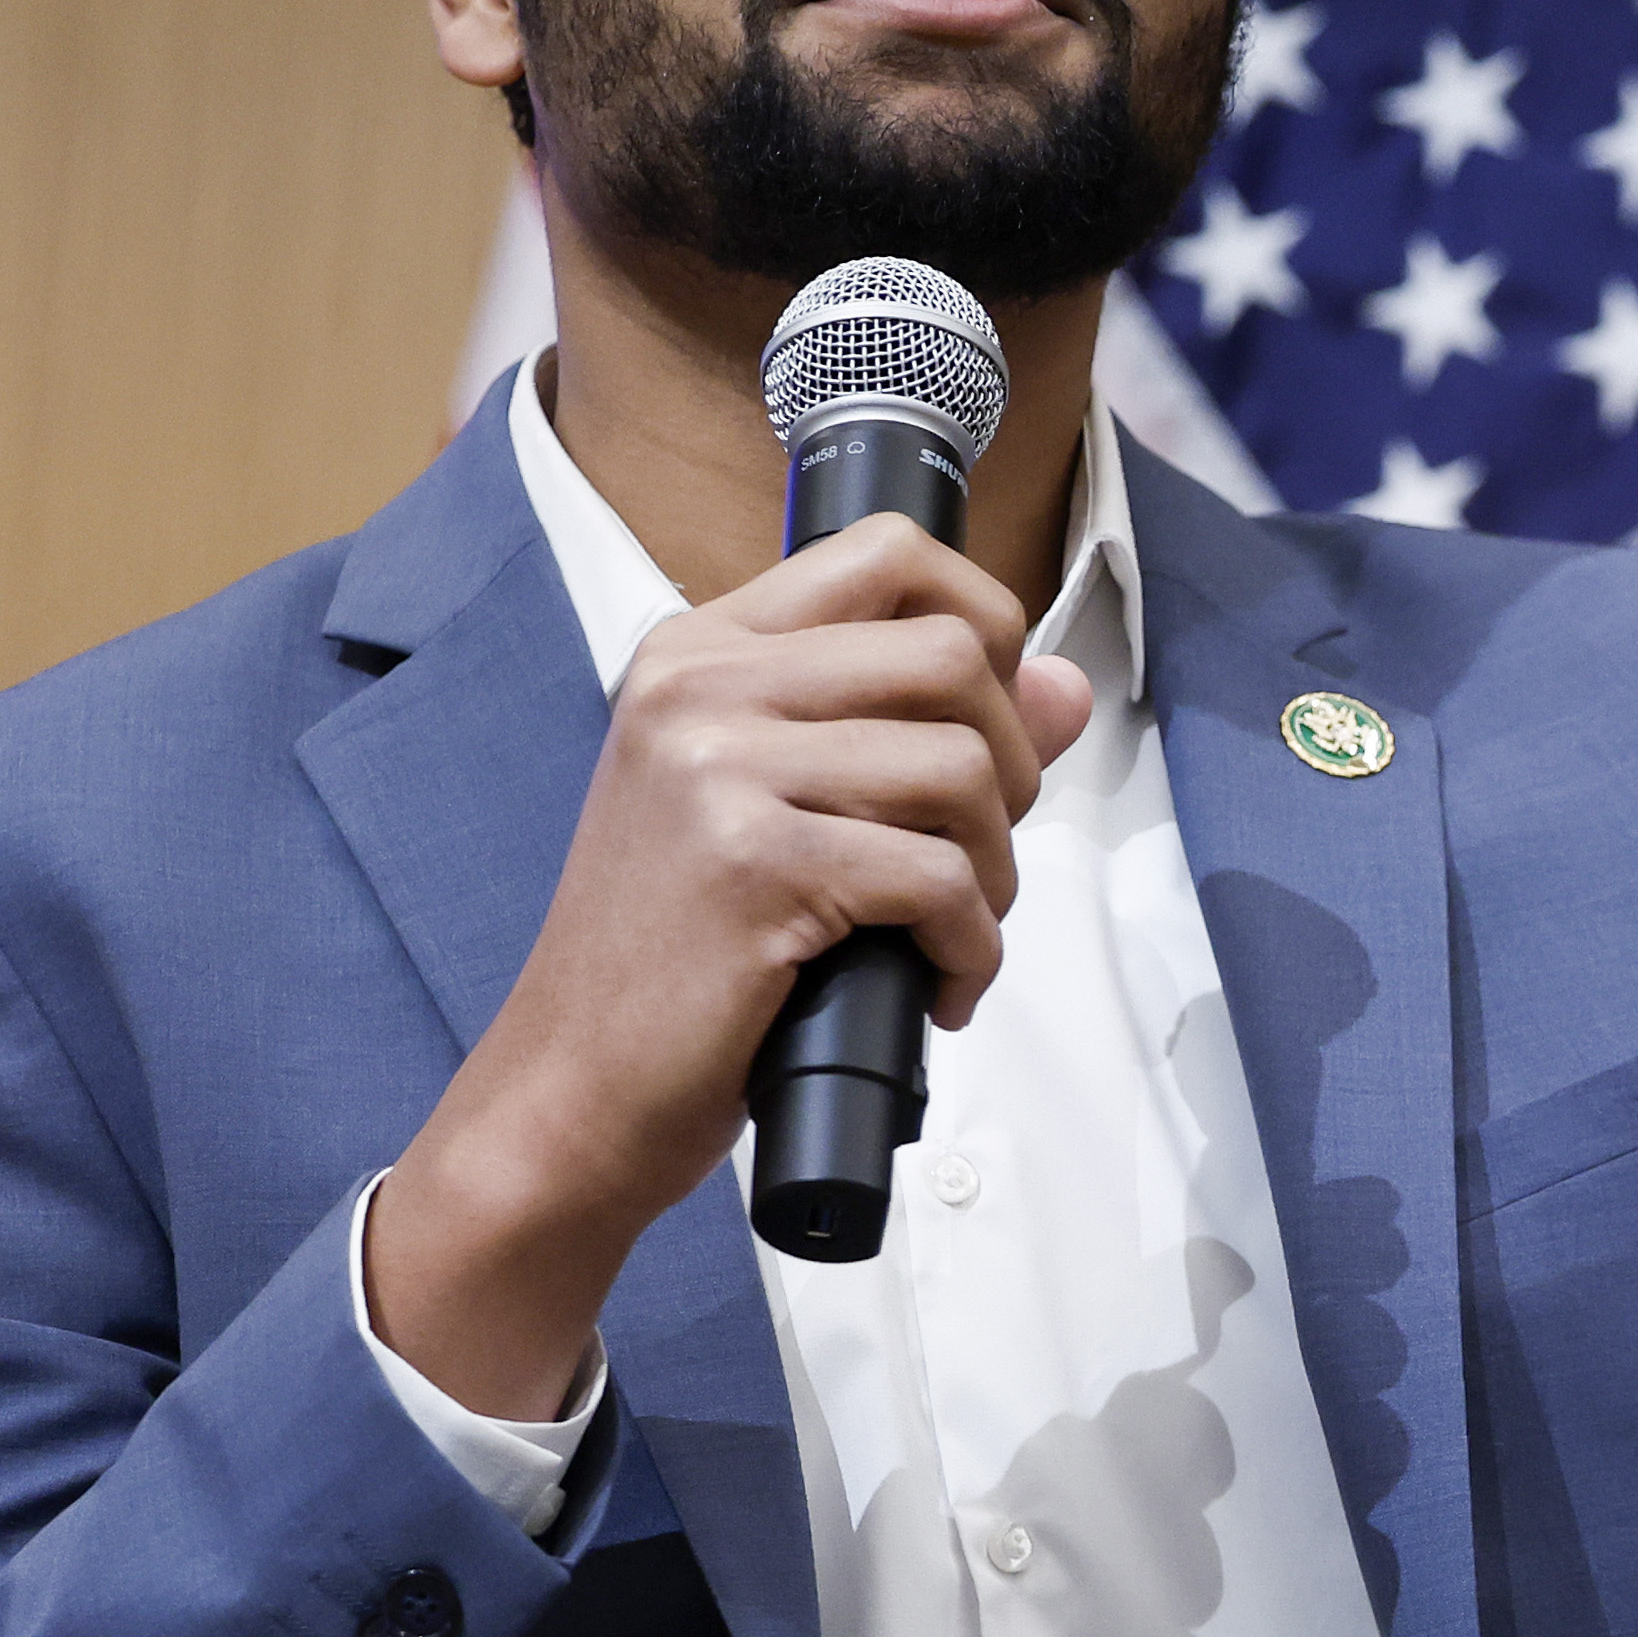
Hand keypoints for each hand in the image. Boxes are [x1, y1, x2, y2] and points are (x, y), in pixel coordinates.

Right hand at [363, 517, 1100, 1416]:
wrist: (571, 1086)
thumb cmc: (676, 956)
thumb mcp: (782, 810)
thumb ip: (916, 731)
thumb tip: (1066, 686)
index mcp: (700, 650)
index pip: (886, 550)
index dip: (986, 622)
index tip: (992, 715)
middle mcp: (701, 687)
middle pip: (952, 655)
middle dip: (1012, 764)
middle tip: (975, 851)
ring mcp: (719, 768)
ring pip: (962, 765)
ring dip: (994, 867)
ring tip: (951, 929)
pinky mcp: (752, 864)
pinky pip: (939, 877)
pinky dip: (971, 946)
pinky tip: (937, 986)